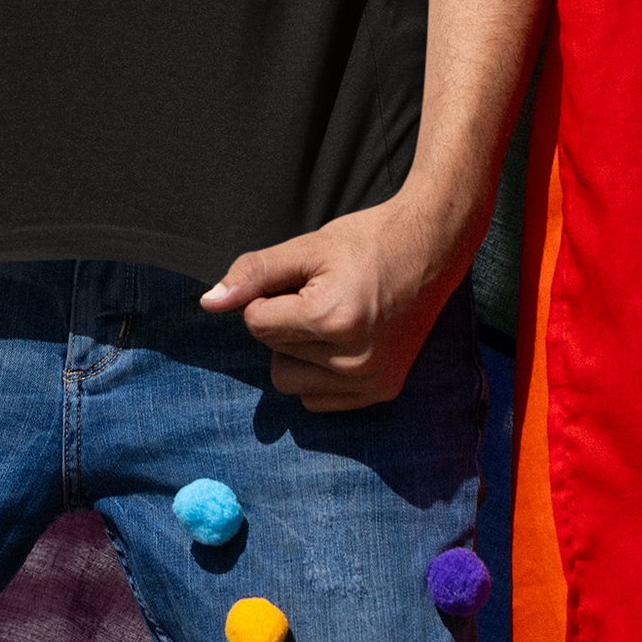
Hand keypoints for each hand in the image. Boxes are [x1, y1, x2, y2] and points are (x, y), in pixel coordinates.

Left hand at [200, 189, 479, 411]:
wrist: (432, 248)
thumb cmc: (367, 241)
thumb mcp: (307, 247)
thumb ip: (254, 273)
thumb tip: (209, 302)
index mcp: (333, 319)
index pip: (257, 323)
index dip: (267, 297)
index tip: (298, 280)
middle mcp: (354, 359)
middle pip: (272, 355)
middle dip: (283, 325)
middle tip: (318, 295)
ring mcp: (372, 381)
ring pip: (291, 382)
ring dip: (298, 353)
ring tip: (330, 319)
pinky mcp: (384, 392)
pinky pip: (319, 400)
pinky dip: (319, 374)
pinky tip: (342, 342)